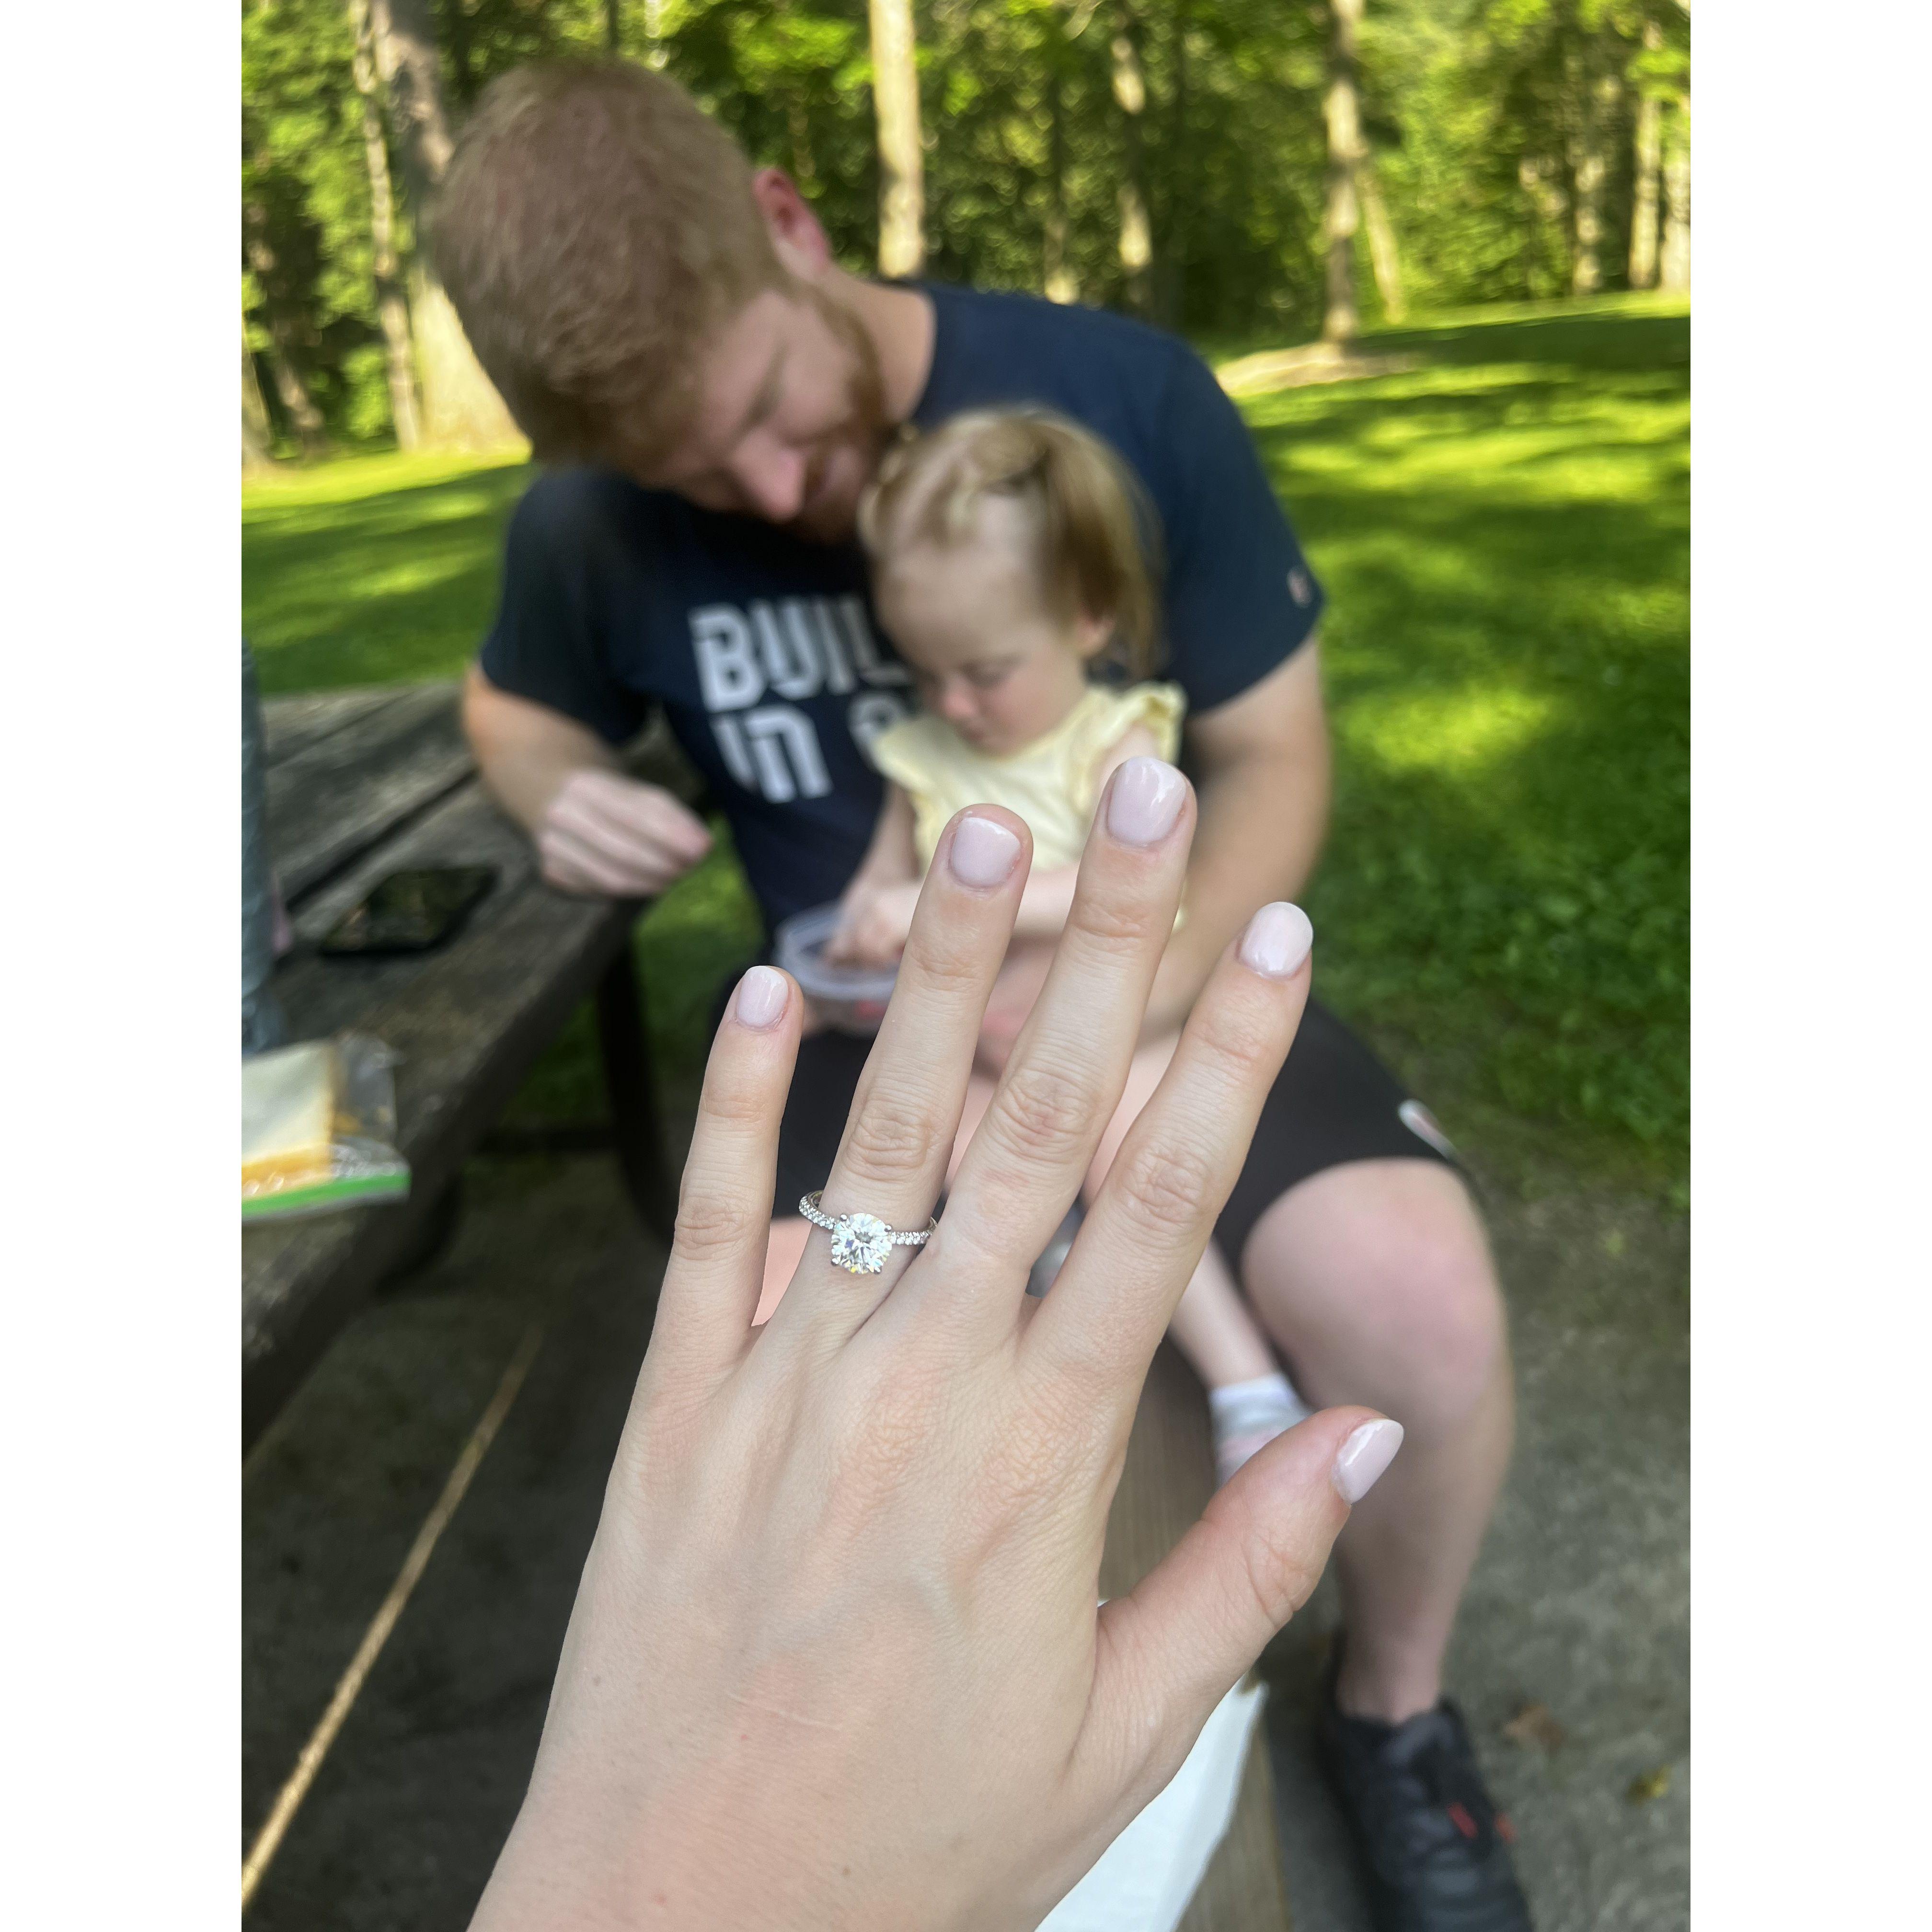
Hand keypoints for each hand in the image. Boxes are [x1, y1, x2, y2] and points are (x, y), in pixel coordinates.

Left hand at [472, 761, 1400, 1931]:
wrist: (677, 1927)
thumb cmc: (915, 1844)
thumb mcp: (1119, 1738)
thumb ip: (1243, 1573)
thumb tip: (1356, 1437)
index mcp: (1047, 1458)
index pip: (1162, 1208)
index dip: (1228, 1060)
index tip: (1279, 936)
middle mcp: (923, 1383)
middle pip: (1036, 1125)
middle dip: (1102, 950)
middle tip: (1137, 801)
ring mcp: (788, 1380)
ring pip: (880, 1140)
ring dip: (938, 984)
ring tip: (981, 843)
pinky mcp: (675, 1403)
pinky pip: (708, 1225)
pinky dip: (737, 1102)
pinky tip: (773, 988)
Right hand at [534, 768, 711, 897]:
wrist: (548, 792)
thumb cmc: (605, 794)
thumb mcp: (633, 789)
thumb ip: (667, 814)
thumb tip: (702, 845)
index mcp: (586, 786)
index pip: (636, 816)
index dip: (672, 836)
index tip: (703, 848)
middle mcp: (563, 817)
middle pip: (624, 852)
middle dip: (665, 864)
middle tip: (691, 868)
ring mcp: (553, 848)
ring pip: (612, 879)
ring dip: (652, 883)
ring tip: (675, 878)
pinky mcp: (553, 874)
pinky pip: (601, 891)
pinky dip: (631, 889)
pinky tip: (649, 883)